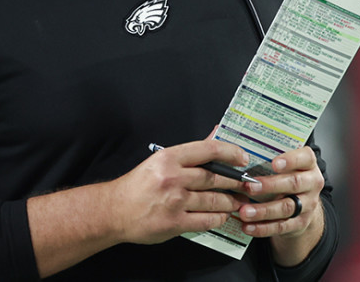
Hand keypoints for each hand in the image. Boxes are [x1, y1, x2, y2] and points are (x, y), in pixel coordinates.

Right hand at [109, 139, 252, 244]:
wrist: (114, 210)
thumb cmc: (137, 186)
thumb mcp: (160, 162)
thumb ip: (190, 153)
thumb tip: (214, 137)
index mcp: (169, 158)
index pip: (208, 149)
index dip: (230, 152)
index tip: (242, 158)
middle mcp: (173, 177)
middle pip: (215, 178)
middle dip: (235, 183)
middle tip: (245, 185)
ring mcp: (174, 201)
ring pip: (214, 200)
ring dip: (229, 202)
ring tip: (236, 202)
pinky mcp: (175, 222)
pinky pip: (206, 220)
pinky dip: (218, 218)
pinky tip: (221, 215)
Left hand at [234, 146, 324, 263]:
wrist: (302, 203)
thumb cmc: (283, 175)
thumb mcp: (279, 161)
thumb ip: (260, 149)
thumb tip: (223, 131)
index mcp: (307, 163)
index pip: (305, 157)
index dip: (290, 160)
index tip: (273, 163)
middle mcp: (312, 182)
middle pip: (295, 183)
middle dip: (271, 185)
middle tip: (249, 186)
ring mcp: (308, 204)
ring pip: (287, 207)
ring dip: (264, 210)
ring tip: (244, 212)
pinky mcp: (300, 223)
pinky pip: (282, 227)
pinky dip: (264, 228)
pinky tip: (248, 226)